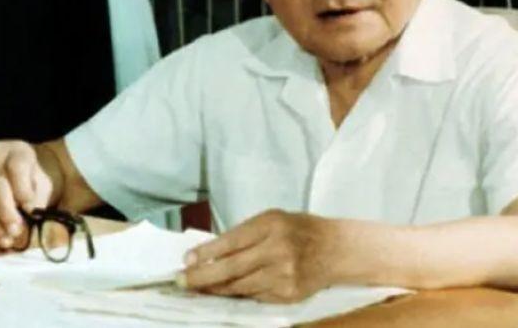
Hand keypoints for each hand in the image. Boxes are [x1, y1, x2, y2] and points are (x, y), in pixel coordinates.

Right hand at [0, 140, 52, 248]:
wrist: (14, 174)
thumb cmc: (32, 181)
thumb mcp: (44, 187)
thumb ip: (43, 203)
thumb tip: (43, 229)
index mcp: (18, 150)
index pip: (17, 167)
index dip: (23, 189)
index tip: (31, 210)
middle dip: (5, 213)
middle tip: (15, 233)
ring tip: (4, 240)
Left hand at [179, 209, 338, 302]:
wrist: (336, 249)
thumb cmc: (299, 229)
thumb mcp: (273, 219)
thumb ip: (245, 234)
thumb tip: (209, 252)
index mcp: (272, 225)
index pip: (232, 241)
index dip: (206, 253)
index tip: (186, 260)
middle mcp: (277, 251)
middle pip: (231, 269)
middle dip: (202, 276)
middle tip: (181, 281)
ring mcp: (283, 276)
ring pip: (239, 287)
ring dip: (215, 288)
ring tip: (197, 287)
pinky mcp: (287, 295)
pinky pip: (254, 297)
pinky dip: (237, 294)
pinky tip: (223, 292)